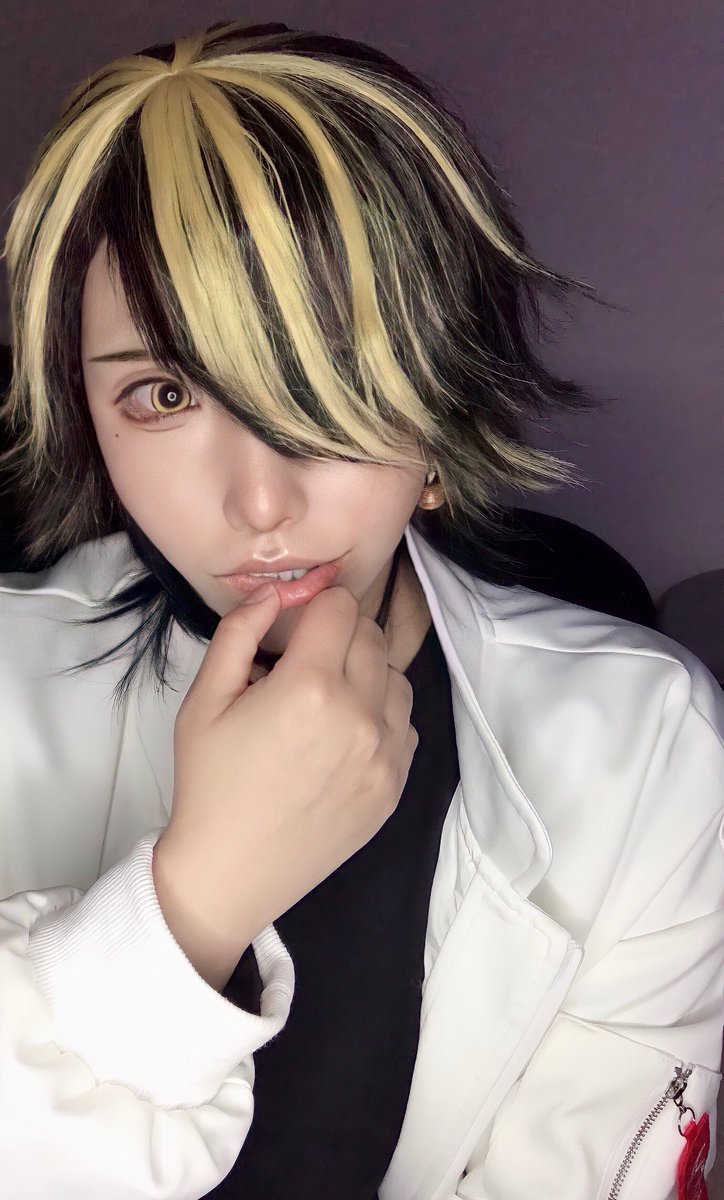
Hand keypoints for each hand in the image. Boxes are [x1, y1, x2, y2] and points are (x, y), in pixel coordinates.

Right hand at [156, 581, 418, 945]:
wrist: (231, 872)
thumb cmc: (210, 783)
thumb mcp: (204, 701)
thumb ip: (239, 634)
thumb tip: (274, 594)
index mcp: (310, 686)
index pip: (342, 606)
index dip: (316, 608)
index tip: (296, 629)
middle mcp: (360, 715)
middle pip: (372, 637)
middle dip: (340, 637)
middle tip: (304, 665)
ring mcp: (385, 754)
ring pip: (396, 678)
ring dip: (367, 675)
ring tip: (326, 702)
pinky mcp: (395, 785)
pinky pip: (405, 725)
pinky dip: (380, 718)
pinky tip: (343, 737)